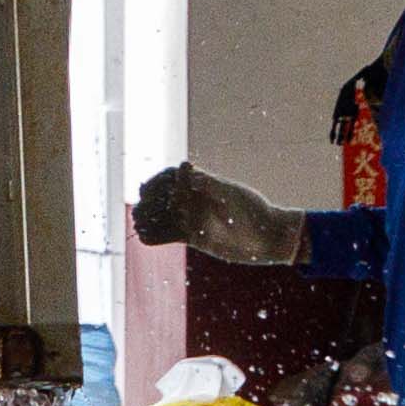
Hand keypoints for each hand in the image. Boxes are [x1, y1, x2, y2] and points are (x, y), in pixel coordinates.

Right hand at [130, 163, 305, 268]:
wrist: (267, 238)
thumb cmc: (253, 211)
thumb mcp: (229, 193)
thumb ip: (206, 182)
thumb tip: (183, 167)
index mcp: (202, 184)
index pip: (171, 177)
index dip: (157, 182)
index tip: (147, 189)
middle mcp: (196, 199)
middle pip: (162, 196)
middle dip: (149, 201)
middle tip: (139, 209)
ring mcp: (194, 218)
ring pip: (163, 216)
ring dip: (148, 218)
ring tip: (137, 223)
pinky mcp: (194, 237)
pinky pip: (169, 235)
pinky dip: (155, 236)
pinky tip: (144, 237)